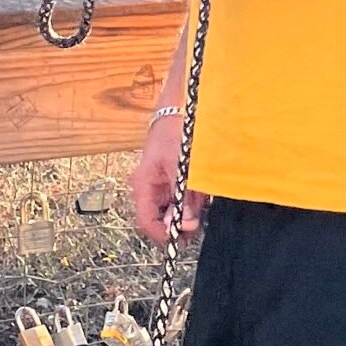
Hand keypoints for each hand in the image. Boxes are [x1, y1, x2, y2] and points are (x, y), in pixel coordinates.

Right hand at [130, 113, 207, 247]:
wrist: (183, 109)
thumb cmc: (176, 132)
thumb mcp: (181, 167)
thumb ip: (185, 198)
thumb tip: (187, 224)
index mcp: (143, 185)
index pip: (146, 221)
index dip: (163, 233)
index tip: (181, 237)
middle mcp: (150, 188)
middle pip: (161, 219)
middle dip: (179, 224)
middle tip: (196, 223)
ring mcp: (163, 186)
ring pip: (174, 212)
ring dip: (188, 213)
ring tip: (200, 203)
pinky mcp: (176, 182)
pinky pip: (183, 201)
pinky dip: (193, 203)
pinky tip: (202, 196)